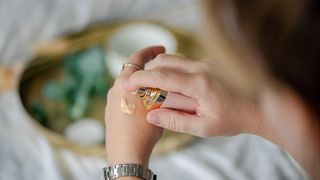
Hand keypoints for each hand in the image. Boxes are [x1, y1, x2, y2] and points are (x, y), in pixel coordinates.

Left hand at [105, 46, 164, 166]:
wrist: (127, 153)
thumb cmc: (143, 130)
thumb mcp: (157, 106)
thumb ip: (160, 90)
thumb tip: (166, 82)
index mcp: (124, 83)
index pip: (136, 59)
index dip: (150, 51)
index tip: (161, 49)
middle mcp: (114, 89)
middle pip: (131, 72)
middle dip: (147, 69)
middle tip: (161, 69)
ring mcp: (110, 102)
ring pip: (127, 86)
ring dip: (141, 84)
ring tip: (156, 89)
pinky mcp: (110, 113)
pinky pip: (123, 98)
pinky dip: (134, 96)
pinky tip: (145, 105)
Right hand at [125, 54, 262, 136]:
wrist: (259, 106)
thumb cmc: (233, 119)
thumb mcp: (204, 127)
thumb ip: (176, 121)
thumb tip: (151, 116)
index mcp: (200, 84)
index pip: (163, 76)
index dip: (142, 79)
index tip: (128, 83)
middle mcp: (202, 67)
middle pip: (165, 61)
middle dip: (148, 71)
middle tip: (138, 85)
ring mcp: (207, 62)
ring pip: (174, 58)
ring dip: (159, 69)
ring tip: (153, 86)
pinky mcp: (209, 62)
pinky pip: (184, 61)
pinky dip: (172, 69)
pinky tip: (172, 84)